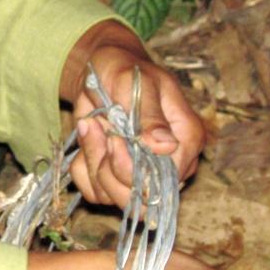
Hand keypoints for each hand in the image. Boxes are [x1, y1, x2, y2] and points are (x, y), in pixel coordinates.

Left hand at [60, 21, 204, 206]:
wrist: (101, 71)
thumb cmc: (125, 70)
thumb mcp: (138, 83)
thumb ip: (150, 116)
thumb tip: (165, 146)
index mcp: (186, 140)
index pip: (165, 181)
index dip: (133, 169)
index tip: (114, 139)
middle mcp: (170, 165)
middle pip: (140, 199)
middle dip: (109, 167)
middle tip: (99, 129)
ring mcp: (143, 175)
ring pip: (112, 197)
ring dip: (93, 161)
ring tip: (91, 126)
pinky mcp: (117, 178)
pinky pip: (94, 192)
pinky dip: (82, 168)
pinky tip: (88, 140)